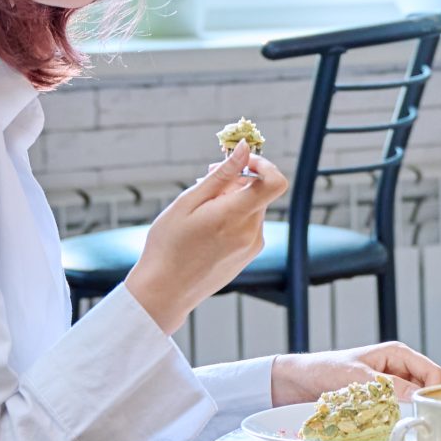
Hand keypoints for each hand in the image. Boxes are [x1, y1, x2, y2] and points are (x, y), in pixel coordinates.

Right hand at [125, 144, 285, 333]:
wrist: (165, 291)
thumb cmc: (168, 246)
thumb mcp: (188, 202)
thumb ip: (221, 175)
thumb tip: (244, 148)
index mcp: (236, 216)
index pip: (275, 182)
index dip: (264, 165)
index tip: (242, 160)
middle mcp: (251, 232)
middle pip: (258, 192)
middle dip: (237, 180)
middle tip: (206, 176)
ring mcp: (252, 246)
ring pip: (253, 208)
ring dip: (233, 199)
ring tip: (201, 207)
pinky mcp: (248, 255)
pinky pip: (248, 225)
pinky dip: (234, 217)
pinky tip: (207, 225)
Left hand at [271, 342, 440, 406]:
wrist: (299, 380)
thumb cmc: (325, 368)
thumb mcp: (358, 376)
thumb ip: (389, 385)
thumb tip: (417, 397)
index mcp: (398, 354)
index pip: (433, 373)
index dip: (434, 391)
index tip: (424, 409)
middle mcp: (399, 369)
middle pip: (427, 388)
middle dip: (423, 403)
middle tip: (413, 420)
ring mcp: (391, 385)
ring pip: (413, 402)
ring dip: (408, 412)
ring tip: (398, 423)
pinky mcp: (380, 400)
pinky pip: (398, 410)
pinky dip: (396, 417)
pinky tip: (387, 424)